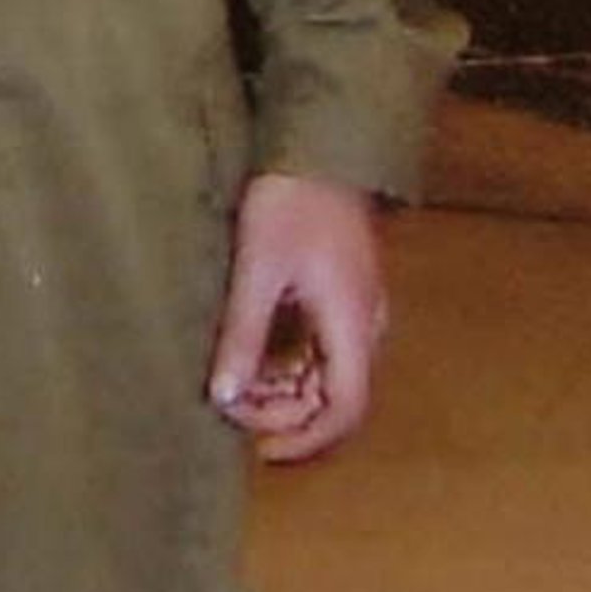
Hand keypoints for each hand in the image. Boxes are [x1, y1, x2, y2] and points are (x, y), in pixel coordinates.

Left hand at [207, 171, 386, 465]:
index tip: (260, 449)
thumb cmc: (289, 199)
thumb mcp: (258, 268)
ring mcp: (357, 310)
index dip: (305, 439)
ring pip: (326, 374)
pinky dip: (289, 363)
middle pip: (334, 398)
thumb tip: (225, 396)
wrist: (318, 143)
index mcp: (352, 323)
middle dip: (285, 413)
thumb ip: (244, 335)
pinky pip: (321, 349)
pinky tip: (253, 356)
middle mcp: (365, 325)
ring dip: (284, 389)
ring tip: (234, 383)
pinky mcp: (342, 294)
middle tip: (232, 407)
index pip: (344, 409)